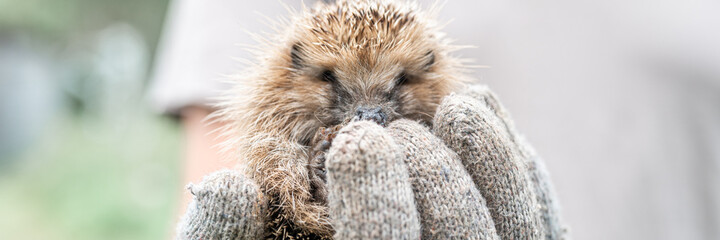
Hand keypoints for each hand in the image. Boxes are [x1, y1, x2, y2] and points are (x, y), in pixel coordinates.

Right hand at [176, 85, 567, 238]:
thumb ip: (219, 233)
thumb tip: (231, 185)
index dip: (378, 205)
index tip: (356, 143)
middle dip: (430, 177)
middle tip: (389, 129)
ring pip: (516, 228)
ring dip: (488, 161)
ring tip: (453, 111)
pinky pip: (536, 210)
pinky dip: (515, 159)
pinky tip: (477, 112)